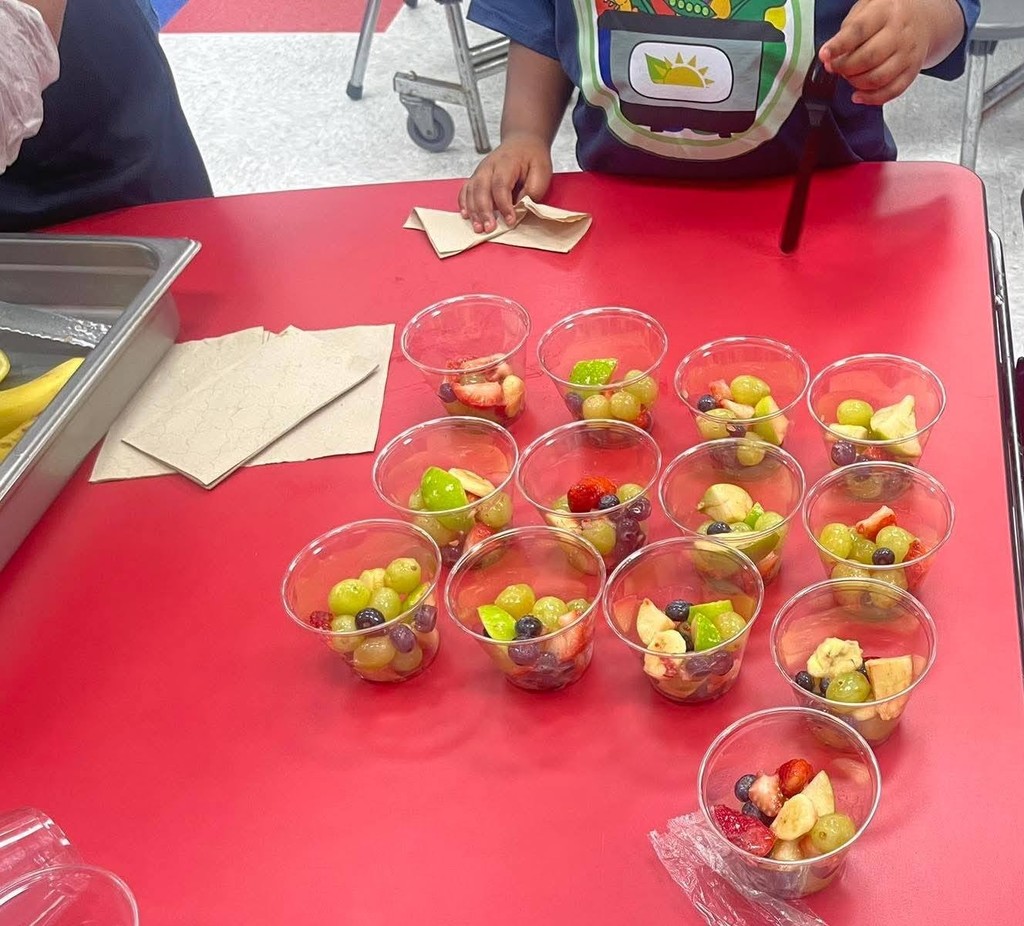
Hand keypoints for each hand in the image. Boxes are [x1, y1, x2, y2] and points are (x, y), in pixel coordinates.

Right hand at [458, 132, 552, 232]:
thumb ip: (533, 190)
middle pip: (481, 189)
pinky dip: (464, 204)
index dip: (504, 205)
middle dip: (484, 211)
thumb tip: (521, 206)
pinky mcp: (476, 177)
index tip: (510, 220)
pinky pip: (465, 191)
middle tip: (490, 228)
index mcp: (506, 162)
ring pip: (471, 192)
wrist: (522, 143)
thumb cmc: (532, 157)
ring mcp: (480, 171)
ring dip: (473, 212)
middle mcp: (489, 166)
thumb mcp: (542, 171)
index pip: (501, 185)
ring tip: (479, 228)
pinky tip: (466, 216)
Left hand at [820, 0, 947, 105]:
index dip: (838, 46)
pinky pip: (892, 91)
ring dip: (855, 83)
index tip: (825, 55)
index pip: (858, 31)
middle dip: (844, 67)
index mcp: (885, 11)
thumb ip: (848, 30)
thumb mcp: (867, 8)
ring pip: (878, 78)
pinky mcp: (912, 71)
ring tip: (847, 76)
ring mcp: (907, 53)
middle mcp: (899, 33)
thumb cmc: (888, 14)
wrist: (924, 17)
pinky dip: (871, 98)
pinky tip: (858, 95)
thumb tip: (832, 55)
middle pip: (867, 58)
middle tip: (835, 67)